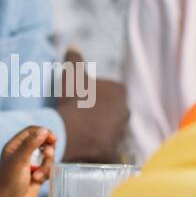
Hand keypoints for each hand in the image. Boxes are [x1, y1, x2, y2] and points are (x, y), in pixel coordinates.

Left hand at [0, 126, 55, 196]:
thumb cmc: (10, 180)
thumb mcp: (20, 160)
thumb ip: (31, 144)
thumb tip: (44, 131)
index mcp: (15, 146)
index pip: (32, 131)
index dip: (43, 133)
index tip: (52, 139)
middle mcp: (23, 153)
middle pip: (43, 142)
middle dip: (47, 149)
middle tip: (48, 154)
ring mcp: (31, 164)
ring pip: (47, 156)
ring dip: (46, 165)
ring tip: (38, 174)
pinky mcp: (37, 174)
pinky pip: (48, 168)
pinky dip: (45, 173)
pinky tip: (37, 180)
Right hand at [54, 47, 128, 162]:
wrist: (70, 130)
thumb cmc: (74, 99)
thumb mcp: (72, 74)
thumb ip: (74, 59)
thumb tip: (73, 45)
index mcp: (119, 92)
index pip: (110, 89)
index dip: (94, 92)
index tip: (80, 96)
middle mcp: (125, 112)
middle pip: (112, 110)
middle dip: (100, 111)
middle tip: (79, 112)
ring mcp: (120, 133)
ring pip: (109, 128)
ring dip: (98, 129)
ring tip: (79, 129)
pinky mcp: (112, 151)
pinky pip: (104, 147)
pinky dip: (96, 147)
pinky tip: (83, 145)